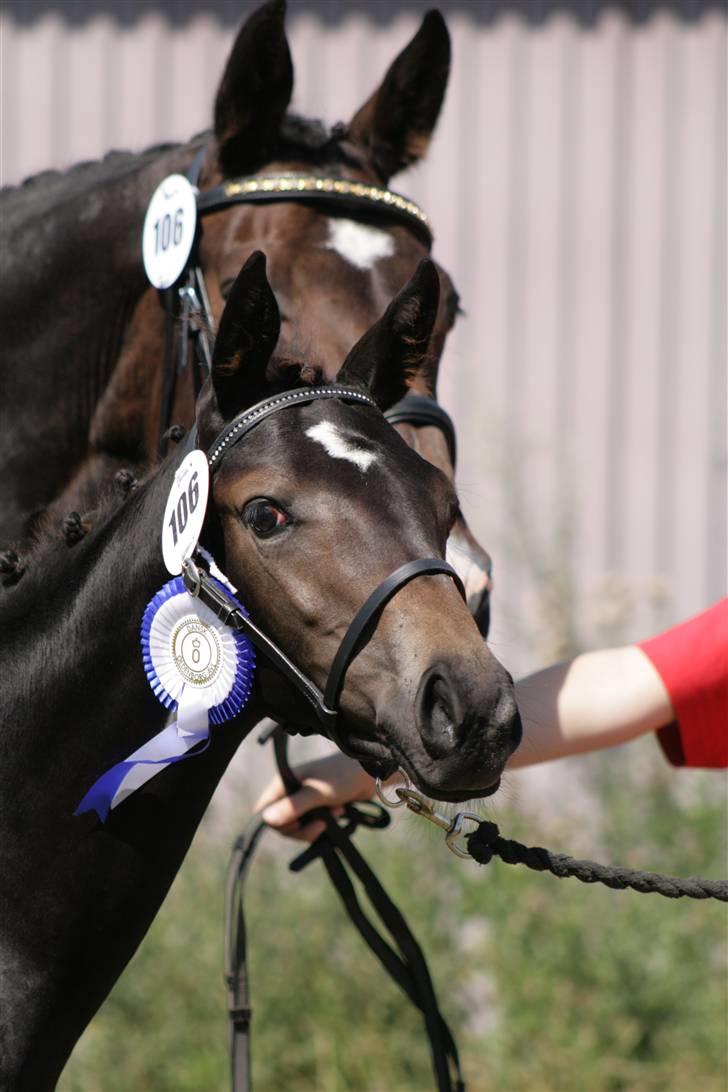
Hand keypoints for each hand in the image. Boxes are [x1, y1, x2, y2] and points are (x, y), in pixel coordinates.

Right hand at [253, 752, 375, 842]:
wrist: (370, 774)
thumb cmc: (342, 776)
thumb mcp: (317, 793)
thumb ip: (293, 806)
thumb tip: (266, 819)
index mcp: (284, 782)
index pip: (265, 810)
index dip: (277, 823)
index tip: (298, 823)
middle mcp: (290, 792)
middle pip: (281, 824)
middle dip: (302, 828)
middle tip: (322, 823)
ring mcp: (303, 802)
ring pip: (297, 829)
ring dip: (316, 827)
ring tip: (336, 812)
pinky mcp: (317, 810)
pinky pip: (311, 828)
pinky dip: (323, 827)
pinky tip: (339, 814)